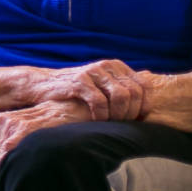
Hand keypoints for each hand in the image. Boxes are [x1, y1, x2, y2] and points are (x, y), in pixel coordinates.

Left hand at [0, 99, 87, 190]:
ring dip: (3, 171)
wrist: (64, 110)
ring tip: (20, 170)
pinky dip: (10, 163)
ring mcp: (8, 124)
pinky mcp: (23, 127)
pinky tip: (19, 167)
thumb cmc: (41, 129)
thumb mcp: (14, 140)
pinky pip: (8, 151)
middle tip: (9, 178)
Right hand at [30, 58, 150, 121]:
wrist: (43, 84)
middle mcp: (107, 66)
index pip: (144, 86)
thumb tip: (148, 111)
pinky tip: (96, 120)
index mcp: (117, 66)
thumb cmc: (76, 91)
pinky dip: (102, 115)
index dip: (144, 106)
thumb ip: (121, 91)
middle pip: (135, 93)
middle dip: (132, 113)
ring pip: (121, 97)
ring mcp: (93, 72)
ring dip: (119, 115)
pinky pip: (100, 101)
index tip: (137, 120)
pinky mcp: (79, 81)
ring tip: (110, 123)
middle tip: (122, 124)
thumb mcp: (101, 86)